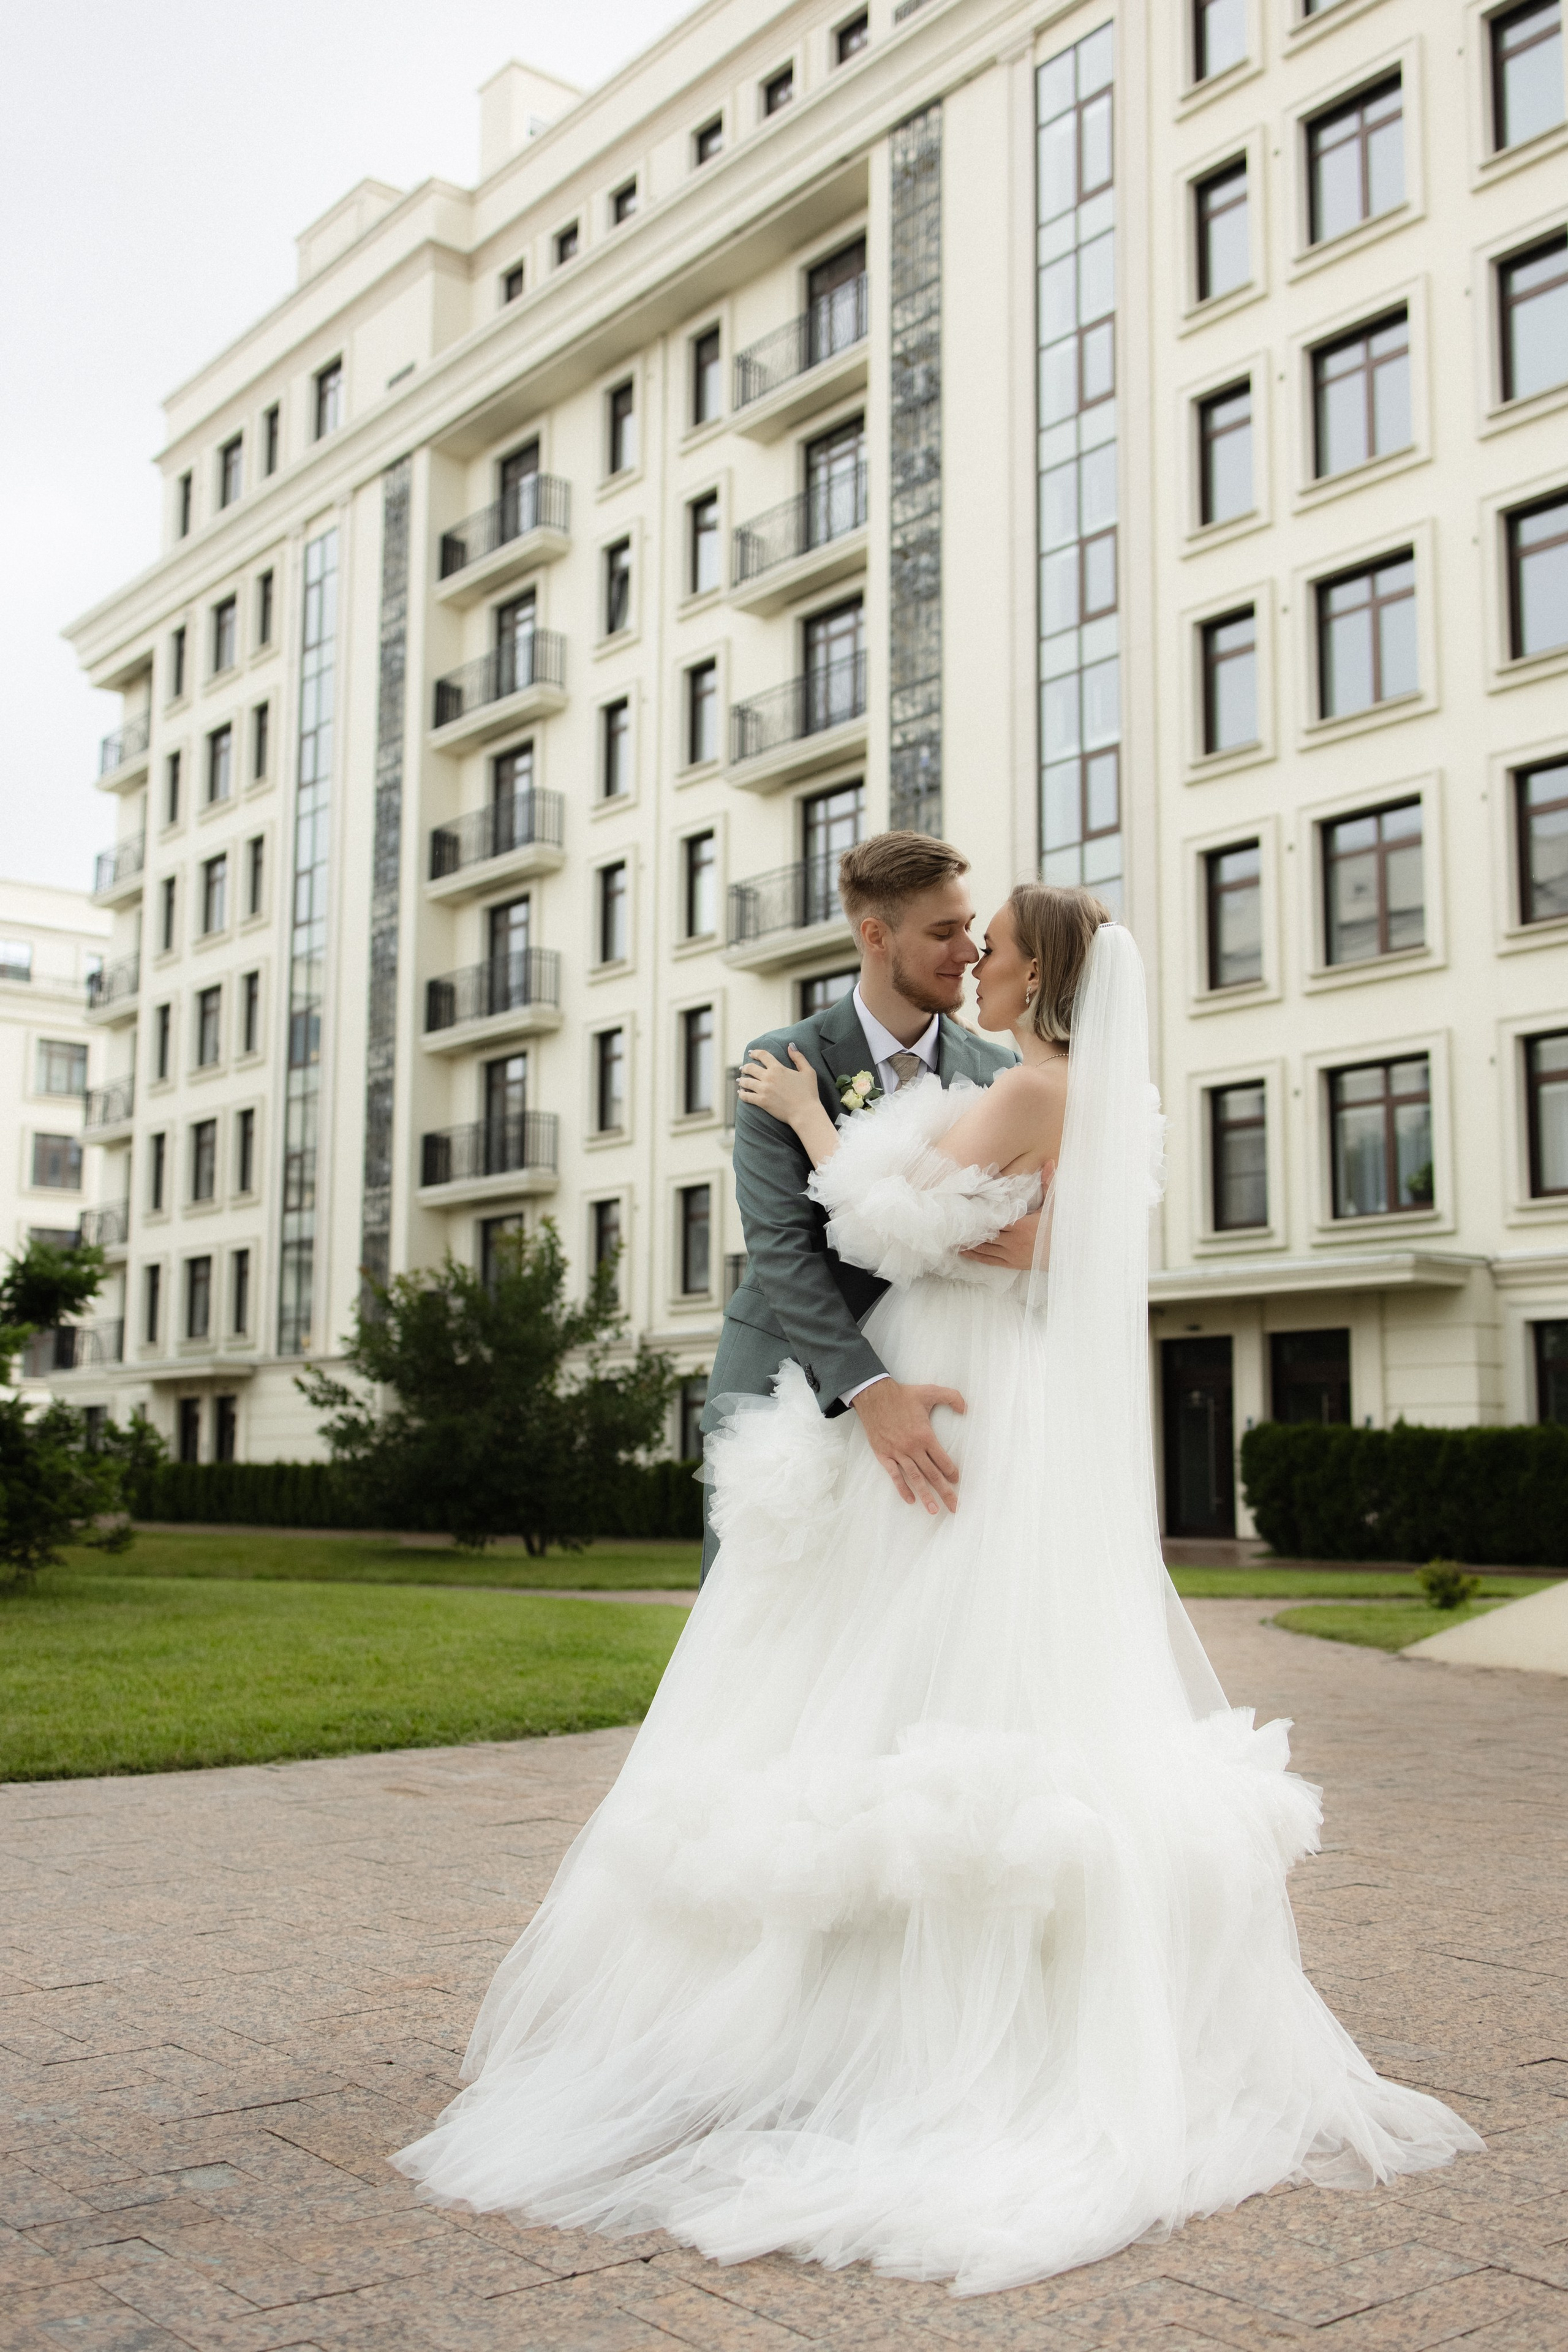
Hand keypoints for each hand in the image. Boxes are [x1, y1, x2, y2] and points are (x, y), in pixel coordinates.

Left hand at [735, 1044, 820, 1129]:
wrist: (805, 1112)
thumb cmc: (809, 1093)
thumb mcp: (808, 1072)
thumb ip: (799, 1057)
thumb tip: (790, 1046)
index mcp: (778, 1068)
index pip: (763, 1055)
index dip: (755, 1052)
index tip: (751, 1053)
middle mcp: (769, 1077)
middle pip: (750, 1068)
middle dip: (745, 1067)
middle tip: (743, 1068)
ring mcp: (764, 1090)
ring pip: (746, 1082)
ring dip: (742, 1080)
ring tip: (740, 1080)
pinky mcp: (762, 1102)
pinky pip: (746, 1096)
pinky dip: (742, 1094)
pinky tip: (741, 1092)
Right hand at [852, 1378, 964, 1514]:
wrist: (874, 1396)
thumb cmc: (903, 1395)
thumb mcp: (931, 1391)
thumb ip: (952, 1397)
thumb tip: (965, 1409)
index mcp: (925, 1436)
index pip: (942, 1460)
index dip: (951, 1472)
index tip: (957, 1481)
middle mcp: (912, 1448)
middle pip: (932, 1474)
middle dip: (945, 1492)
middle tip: (954, 1507)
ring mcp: (897, 1453)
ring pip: (915, 1478)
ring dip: (925, 1495)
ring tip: (934, 1510)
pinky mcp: (884, 1454)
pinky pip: (894, 1475)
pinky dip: (902, 1488)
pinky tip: (910, 1500)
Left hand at [958, 1169, 1053, 1267]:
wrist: (1069, 1254)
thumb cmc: (1061, 1229)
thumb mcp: (1056, 1206)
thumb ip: (1049, 1183)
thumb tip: (1048, 1161)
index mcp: (1021, 1225)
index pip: (994, 1217)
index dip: (978, 1212)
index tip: (964, 1206)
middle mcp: (1013, 1241)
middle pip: (986, 1232)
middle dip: (970, 1226)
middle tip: (953, 1220)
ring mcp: (1012, 1254)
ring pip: (984, 1247)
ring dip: (969, 1242)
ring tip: (952, 1235)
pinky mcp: (1012, 1264)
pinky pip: (990, 1260)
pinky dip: (976, 1256)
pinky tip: (964, 1251)